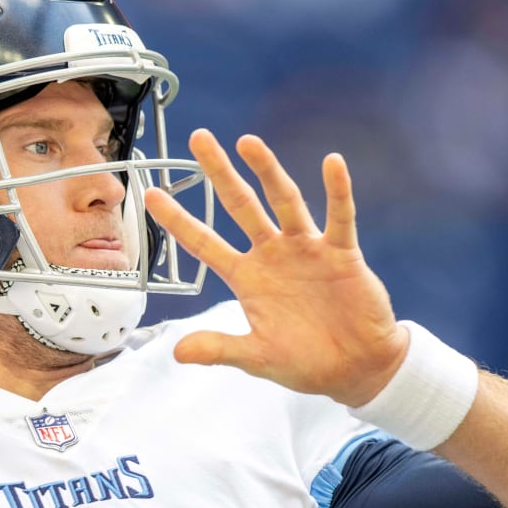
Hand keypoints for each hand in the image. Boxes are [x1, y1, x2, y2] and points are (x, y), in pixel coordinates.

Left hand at [144, 130, 407, 406]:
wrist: (356, 369)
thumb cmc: (305, 361)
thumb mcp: (256, 357)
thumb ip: (220, 349)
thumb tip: (178, 352)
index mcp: (247, 277)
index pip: (205, 242)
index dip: (179, 220)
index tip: (151, 196)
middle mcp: (272, 255)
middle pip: (240, 205)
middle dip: (219, 173)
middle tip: (198, 138)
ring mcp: (306, 250)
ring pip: (284, 201)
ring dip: (268, 171)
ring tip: (248, 141)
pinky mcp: (342, 254)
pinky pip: (339, 217)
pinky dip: (337, 190)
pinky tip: (332, 162)